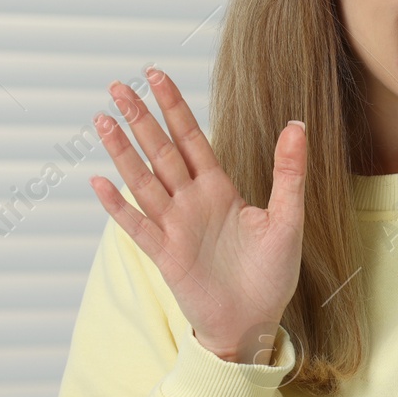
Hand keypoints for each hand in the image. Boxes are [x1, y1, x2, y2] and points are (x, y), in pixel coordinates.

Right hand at [89, 67, 306, 363]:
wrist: (254, 321)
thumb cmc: (271, 274)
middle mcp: (191, 202)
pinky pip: (138, 226)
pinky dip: (118, 206)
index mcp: (219, 189)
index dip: (174, 107)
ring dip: (123, 152)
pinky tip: (99, 182)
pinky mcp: (166, 256)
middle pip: (161, 152)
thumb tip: (298, 124)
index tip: (155, 74)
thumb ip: (289, 172)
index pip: (192, 138)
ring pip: (144, 181)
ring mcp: (175, 227)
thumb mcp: (288, 218)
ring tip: (104, 120)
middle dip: (141, 119)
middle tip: (118, 86)